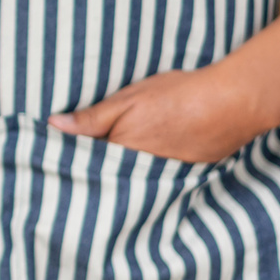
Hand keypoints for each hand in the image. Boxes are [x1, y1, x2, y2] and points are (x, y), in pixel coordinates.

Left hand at [49, 67, 272, 163]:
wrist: (230, 104)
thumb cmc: (176, 96)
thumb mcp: (127, 99)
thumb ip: (91, 118)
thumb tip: (53, 125)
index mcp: (120, 153)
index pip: (84, 164)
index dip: (68, 161)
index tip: (48, 163)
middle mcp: (139, 174)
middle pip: (106, 178)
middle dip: (88, 176)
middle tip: (63, 175)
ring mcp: (162, 179)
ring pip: (128, 183)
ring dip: (114, 179)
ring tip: (92, 179)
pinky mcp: (181, 178)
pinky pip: (151, 183)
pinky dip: (140, 180)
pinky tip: (131, 175)